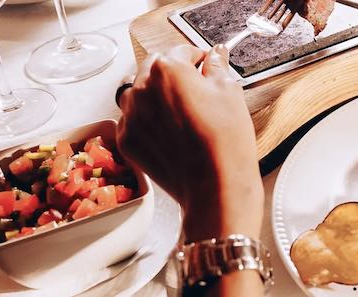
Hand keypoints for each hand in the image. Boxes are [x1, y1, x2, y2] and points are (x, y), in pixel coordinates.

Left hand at [116, 45, 263, 240]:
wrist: (214, 186)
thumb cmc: (225, 140)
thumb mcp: (230, 92)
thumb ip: (217, 67)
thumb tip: (216, 54)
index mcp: (167, 69)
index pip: (181, 51)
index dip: (198, 58)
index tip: (205, 65)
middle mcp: (141, 89)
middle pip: (155, 69)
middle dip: (173, 75)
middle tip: (196, 90)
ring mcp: (130, 116)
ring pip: (139, 94)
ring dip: (156, 96)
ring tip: (181, 112)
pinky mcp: (127, 141)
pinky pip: (133, 121)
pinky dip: (148, 122)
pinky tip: (171, 133)